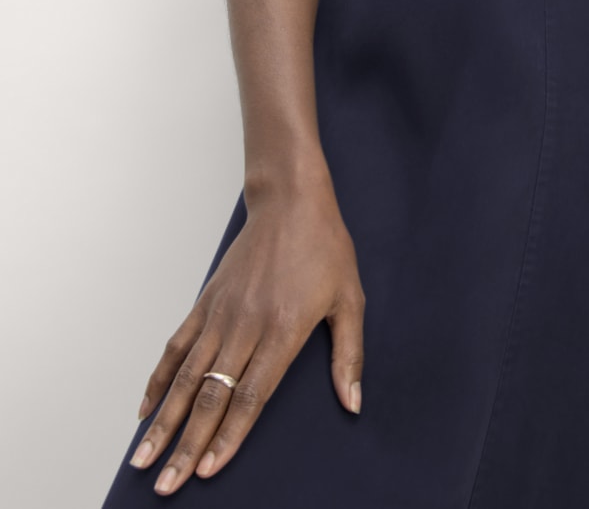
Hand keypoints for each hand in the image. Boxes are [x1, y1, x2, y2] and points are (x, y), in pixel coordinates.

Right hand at [128, 182, 364, 495]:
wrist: (291, 200)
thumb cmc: (326, 247)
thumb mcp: (350, 298)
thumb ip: (348, 354)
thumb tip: (353, 402)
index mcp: (285, 329)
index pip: (251, 394)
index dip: (229, 436)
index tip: (208, 470)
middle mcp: (247, 324)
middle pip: (212, 395)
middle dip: (187, 444)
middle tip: (166, 485)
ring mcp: (222, 312)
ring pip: (187, 376)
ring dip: (164, 421)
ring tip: (143, 458)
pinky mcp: (206, 300)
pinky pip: (176, 346)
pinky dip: (159, 378)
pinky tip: (146, 409)